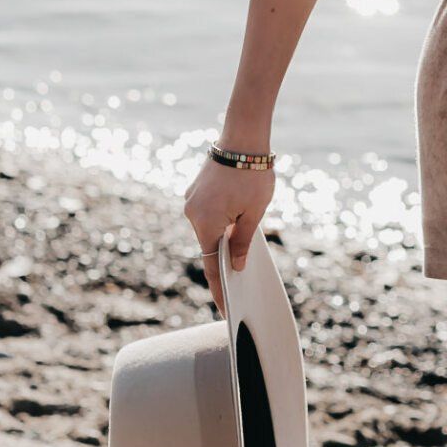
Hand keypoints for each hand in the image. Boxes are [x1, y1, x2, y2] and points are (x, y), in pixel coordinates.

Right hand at [182, 153, 275, 317]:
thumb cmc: (253, 176)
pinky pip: (207, 215)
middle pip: (208, 246)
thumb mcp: (254, 214)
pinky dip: (219, 222)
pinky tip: (235, 222)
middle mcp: (192, 213)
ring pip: (207, 229)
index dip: (219, 288)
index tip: (224, 308)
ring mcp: (191, 201)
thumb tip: (234, 266)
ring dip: (222, 238)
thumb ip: (241, 242)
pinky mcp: (195, 191)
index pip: (211, 266)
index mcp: (206, 222)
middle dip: (223, 261)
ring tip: (241, 245)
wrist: (242, 138)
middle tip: (239, 281)